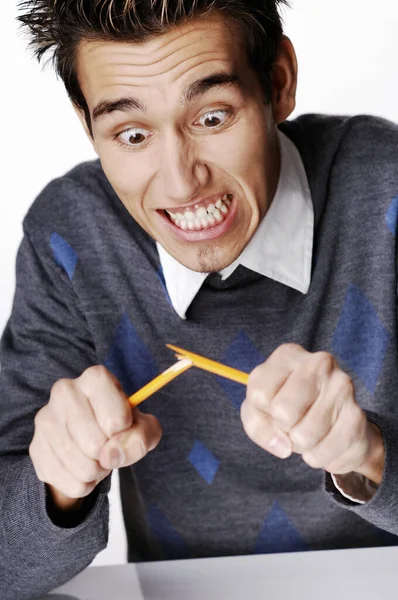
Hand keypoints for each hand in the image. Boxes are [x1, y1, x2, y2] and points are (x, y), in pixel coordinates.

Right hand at [29, 366, 161, 510]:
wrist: (92, 442)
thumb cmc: (122, 428)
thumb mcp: (144, 429)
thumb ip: (141, 438)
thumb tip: (111, 456)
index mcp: (95, 378)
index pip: (117, 419)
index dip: (125, 431)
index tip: (122, 426)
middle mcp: (65, 391)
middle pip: (96, 445)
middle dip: (109, 455)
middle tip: (108, 446)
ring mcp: (46, 418)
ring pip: (82, 467)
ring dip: (97, 472)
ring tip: (96, 457)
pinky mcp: (36, 447)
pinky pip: (69, 482)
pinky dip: (83, 484)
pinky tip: (81, 466)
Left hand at [241, 344, 384, 484]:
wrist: (335, 425)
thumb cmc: (287, 411)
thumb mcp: (259, 412)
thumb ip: (258, 427)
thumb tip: (283, 446)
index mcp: (288, 355)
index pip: (259, 393)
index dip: (261, 411)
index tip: (273, 405)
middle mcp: (318, 363)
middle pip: (282, 412)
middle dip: (282, 428)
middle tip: (292, 423)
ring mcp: (341, 387)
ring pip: (302, 436)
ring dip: (300, 445)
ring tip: (308, 431)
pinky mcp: (356, 416)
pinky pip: (322, 453)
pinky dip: (317, 456)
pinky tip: (324, 441)